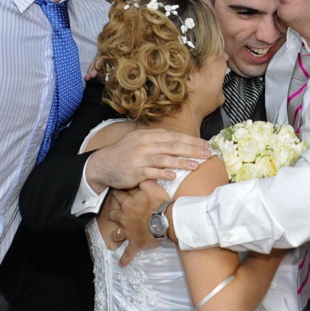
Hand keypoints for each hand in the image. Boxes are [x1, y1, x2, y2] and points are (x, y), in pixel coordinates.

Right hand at [86, 128, 209, 192]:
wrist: (103, 164)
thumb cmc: (125, 153)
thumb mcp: (139, 140)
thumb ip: (157, 139)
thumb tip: (178, 140)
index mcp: (147, 135)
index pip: (173, 136)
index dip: (191, 140)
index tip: (205, 145)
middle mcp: (144, 144)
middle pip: (172, 146)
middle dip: (192, 150)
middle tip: (207, 154)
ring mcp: (139, 158)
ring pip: (164, 158)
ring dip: (181, 162)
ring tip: (196, 166)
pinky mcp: (134, 171)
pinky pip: (151, 172)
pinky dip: (163, 173)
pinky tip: (173, 175)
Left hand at [107, 180, 170, 265]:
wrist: (166, 220)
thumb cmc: (159, 203)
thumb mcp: (152, 186)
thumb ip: (145, 179)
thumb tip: (142, 173)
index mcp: (128, 204)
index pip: (119, 196)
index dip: (117, 193)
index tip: (115, 190)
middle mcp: (125, 218)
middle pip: (114, 215)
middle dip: (111, 214)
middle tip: (109, 214)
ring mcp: (129, 231)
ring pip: (117, 234)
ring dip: (115, 235)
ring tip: (113, 236)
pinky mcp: (135, 243)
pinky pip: (129, 252)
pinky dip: (125, 258)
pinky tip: (122, 264)